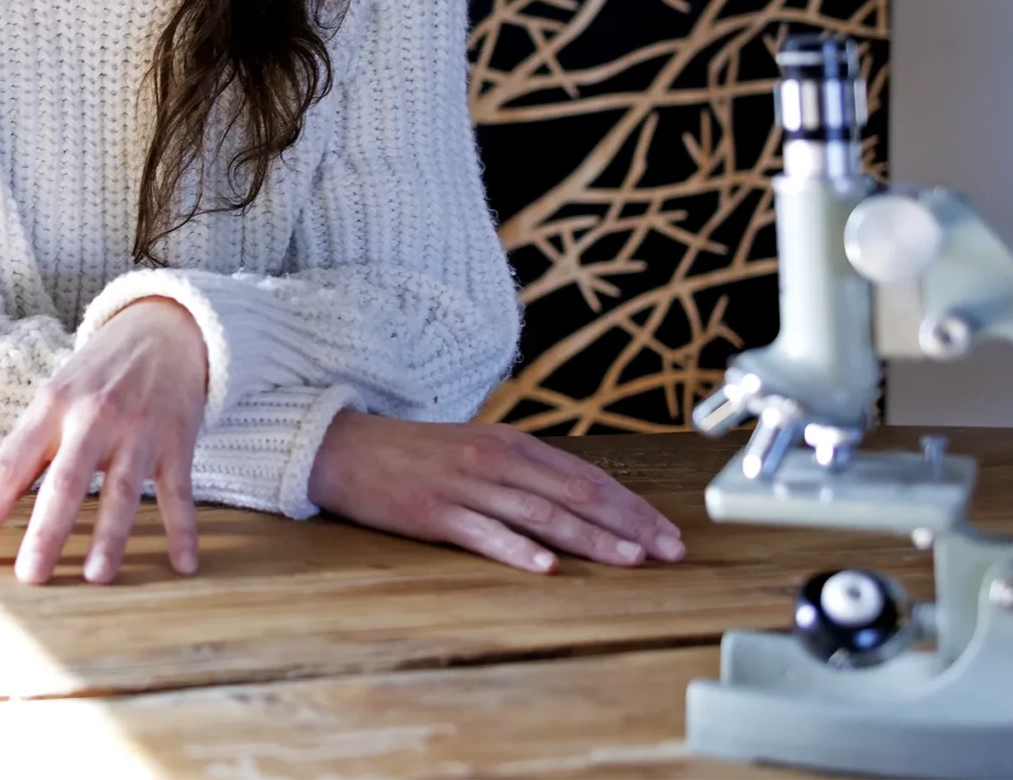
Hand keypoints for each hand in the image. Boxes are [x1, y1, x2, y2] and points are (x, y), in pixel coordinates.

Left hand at [0, 297, 207, 583]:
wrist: (163, 328)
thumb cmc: (97, 374)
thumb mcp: (51, 399)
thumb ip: (20, 449)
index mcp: (50, 409)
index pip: (9, 466)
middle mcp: (91, 418)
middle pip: (65, 482)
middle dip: (46, 531)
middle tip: (29, 577)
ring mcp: (137, 430)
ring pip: (122, 491)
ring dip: (110, 536)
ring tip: (96, 577)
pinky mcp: (177, 439)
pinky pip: (178, 492)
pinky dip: (183, 530)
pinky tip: (182, 566)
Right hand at [308, 411, 683, 572]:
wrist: (343, 448)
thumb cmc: (412, 455)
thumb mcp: (475, 451)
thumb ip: (523, 473)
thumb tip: (577, 502)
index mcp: (511, 444)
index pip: (587, 477)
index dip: (632, 506)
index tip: (667, 533)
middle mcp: (496, 460)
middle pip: (576, 494)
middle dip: (629, 525)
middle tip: (669, 553)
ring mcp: (466, 486)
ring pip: (541, 514)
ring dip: (590, 539)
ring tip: (629, 561)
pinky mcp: (435, 511)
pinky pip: (484, 532)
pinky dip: (518, 549)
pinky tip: (546, 567)